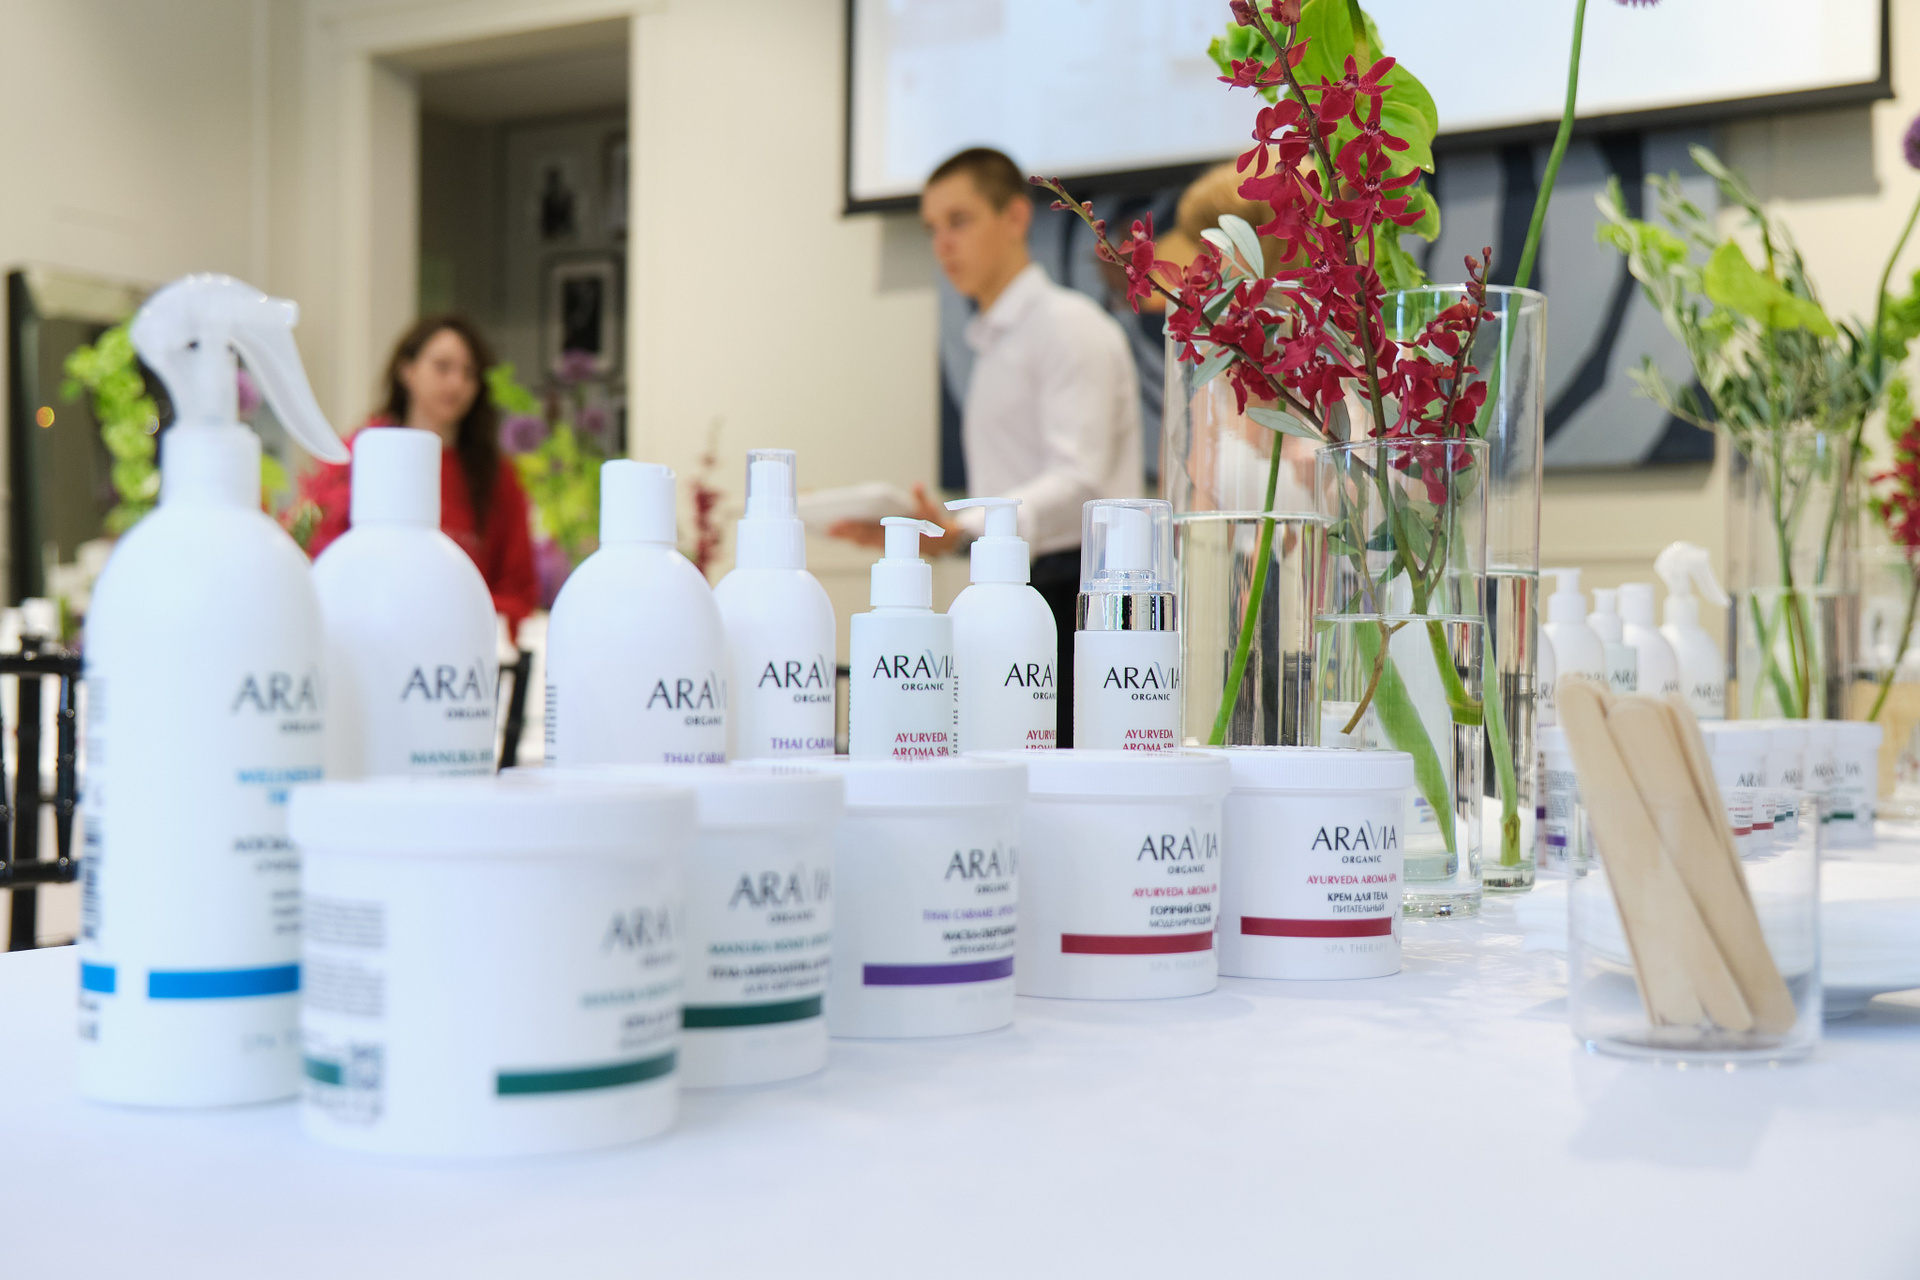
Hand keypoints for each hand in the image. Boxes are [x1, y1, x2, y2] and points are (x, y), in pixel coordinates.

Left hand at [826, 483, 966, 552]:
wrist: (940, 541)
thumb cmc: (932, 523)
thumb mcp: (929, 509)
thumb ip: (921, 498)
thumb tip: (917, 486)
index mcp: (895, 532)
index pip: (870, 530)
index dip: (854, 528)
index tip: (840, 523)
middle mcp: (887, 539)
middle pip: (861, 537)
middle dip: (845, 533)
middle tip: (828, 528)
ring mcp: (882, 541)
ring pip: (860, 540)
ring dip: (845, 536)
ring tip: (828, 530)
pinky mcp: (880, 540)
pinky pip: (863, 539)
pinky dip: (851, 536)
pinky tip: (839, 531)